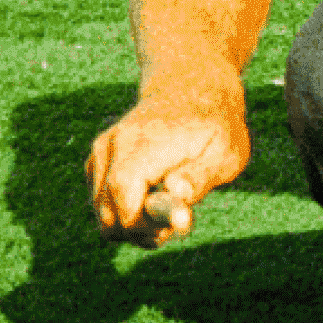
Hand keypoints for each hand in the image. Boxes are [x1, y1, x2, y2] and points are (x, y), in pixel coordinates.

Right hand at [85, 88, 249, 246]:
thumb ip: (199, 177)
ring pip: (102, 214)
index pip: (123, 203)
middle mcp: (112, 146)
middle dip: (141, 231)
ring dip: (134, 224)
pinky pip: (101, 203)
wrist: (191, 90)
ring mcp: (101, 151)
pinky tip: (152, 200)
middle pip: (108, 215)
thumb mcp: (225, 152)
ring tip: (168, 206)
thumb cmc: (215, 127)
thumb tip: (176, 193)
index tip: (179, 220)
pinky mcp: (97, 159)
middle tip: (177, 218)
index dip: (146, 226)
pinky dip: (124, 212)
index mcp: (143, 145)